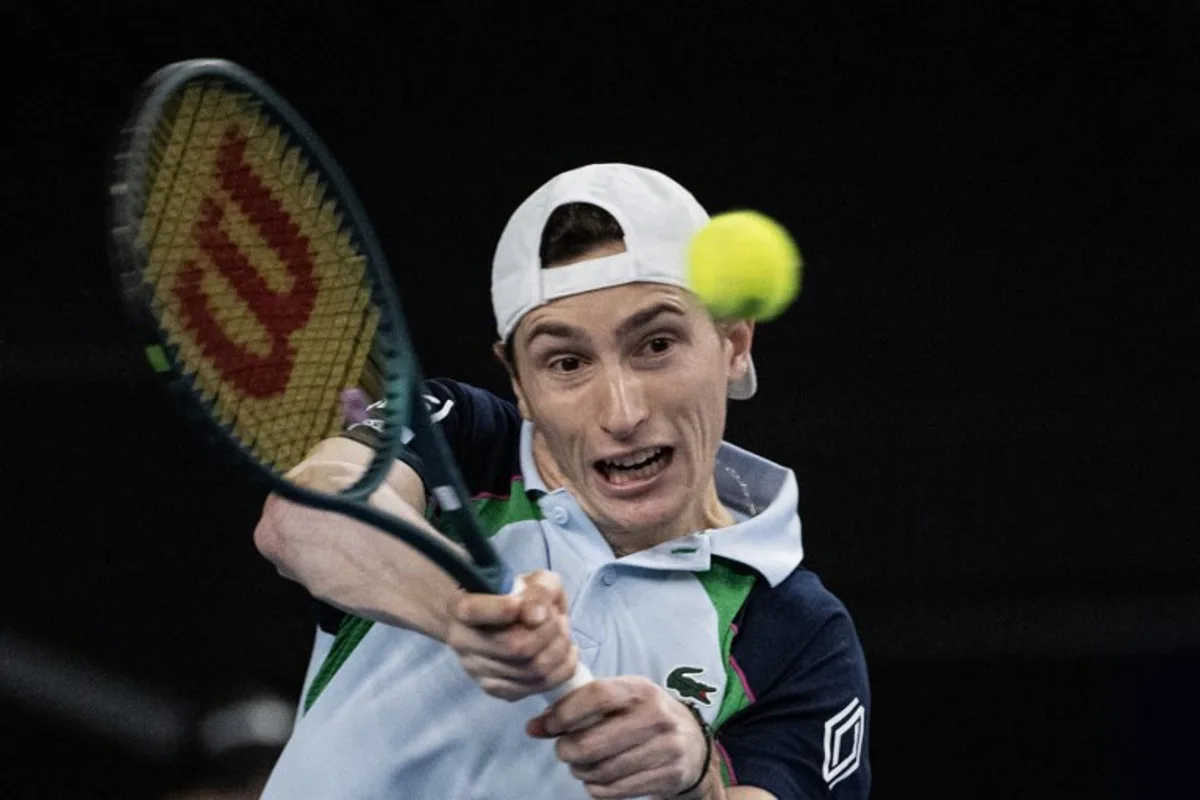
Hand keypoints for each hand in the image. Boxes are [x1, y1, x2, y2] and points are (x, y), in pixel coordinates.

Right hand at [445, 570, 579, 700]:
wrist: (506, 620)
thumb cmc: (519, 595)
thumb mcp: (534, 580)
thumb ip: (538, 591)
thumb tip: (535, 617)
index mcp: (462, 607)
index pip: (474, 611)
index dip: (501, 609)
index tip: (519, 603)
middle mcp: (462, 641)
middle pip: (515, 646)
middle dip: (548, 631)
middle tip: (557, 618)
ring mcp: (477, 670)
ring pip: (531, 669)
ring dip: (559, 649)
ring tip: (562, 633)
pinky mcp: (495, 690)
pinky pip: (539, 686)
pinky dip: (562, 668)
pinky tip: (565, 651)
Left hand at [526, 677, 712, 798]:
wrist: (693, 745)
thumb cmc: (646, 717)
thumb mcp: (623, 699)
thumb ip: (581, 706)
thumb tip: (536, 726)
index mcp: (641, 690)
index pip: (597, 696)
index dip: (564, 713)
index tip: (546, 725)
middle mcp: (656, 717)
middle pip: (593, 742)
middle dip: (567, 749)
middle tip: (562, 749)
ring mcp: (665, 749)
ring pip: (602, 770)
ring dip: (580, 770)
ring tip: (579, 764)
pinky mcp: (667, 776)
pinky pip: (615, 790)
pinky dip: (596, 787)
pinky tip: (596, 778)